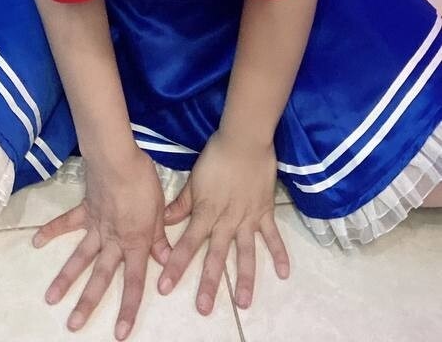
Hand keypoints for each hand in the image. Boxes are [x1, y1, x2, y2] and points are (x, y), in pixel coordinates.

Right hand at [32, 147, 171, 339]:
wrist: (118, 158)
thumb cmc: (143, 182)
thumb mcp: (159, 210)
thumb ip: (159, 238)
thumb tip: (165, 260)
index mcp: (135, 242)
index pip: (133, 282)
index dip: (128, 309)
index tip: (119, 334)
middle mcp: (113, 240)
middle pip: (100, 276)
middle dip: (87, 303)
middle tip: (72, 326)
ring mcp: (96, 226)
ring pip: (80, 257)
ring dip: (65, 278)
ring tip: (50, 299)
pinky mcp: (84, 210)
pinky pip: (66, 223)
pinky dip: (51, 231)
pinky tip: (36, 241)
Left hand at [158, 130, 289, 313]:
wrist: (244, 140)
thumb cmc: (215, 157)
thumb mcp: (194, 180)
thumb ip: (181, 203)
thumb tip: (164, 221)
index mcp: (206, 212)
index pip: (187, 244)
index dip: (176, 265)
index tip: (165, 286)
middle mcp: (226, 221)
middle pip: (216, 256)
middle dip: (209, 283)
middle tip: (204, 309)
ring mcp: (248, 219)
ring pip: (245, 253)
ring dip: (245, 279)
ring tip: (243, 304)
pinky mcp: (265, 213)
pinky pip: (273, 236)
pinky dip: (280, 254)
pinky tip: (284, 274)